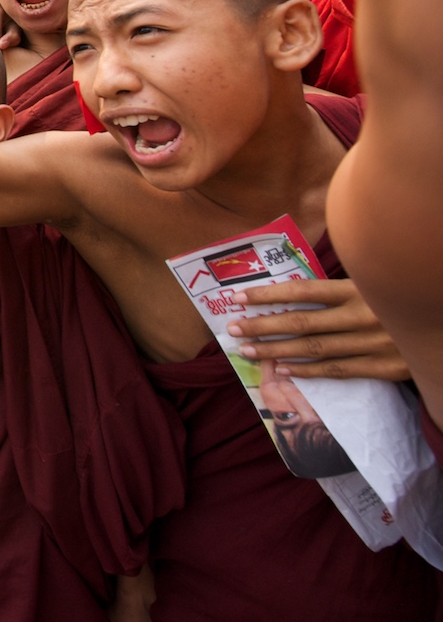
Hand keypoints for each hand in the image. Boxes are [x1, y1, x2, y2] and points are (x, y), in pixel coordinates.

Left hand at [227, 278, 408, 379]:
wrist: (440, 327)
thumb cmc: (395, 298)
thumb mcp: (370, 282)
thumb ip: (336, 286)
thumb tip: (289, 288)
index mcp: (359, 288)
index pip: (302, 290)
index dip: (267, 295)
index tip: (237, 298)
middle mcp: (365, 315)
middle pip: (302, 322)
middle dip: (262, 326)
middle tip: (232, 329)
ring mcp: (375, 343)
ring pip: (315, 349)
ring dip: (277, 351)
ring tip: (248, 350)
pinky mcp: (387, 367)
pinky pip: (339, 371)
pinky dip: (309, 371)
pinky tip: (283, 369)